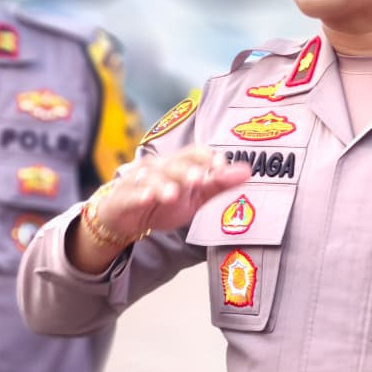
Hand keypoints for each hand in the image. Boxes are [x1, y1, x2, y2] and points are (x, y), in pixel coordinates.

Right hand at [69, 145, 250, 271]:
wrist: (125, 219)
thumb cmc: (162, 203)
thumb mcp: (195, 197)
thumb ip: (219, 184)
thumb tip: (248, 171)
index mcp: (178, 164)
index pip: (194, 153)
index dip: (207, 158)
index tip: (221, 167)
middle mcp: (159, 167)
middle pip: (174, 164)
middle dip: (187, 171)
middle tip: (200, 179)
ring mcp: (139, 180)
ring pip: (152, 178)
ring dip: (163, 185)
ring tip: (173, 194)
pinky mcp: (123, 196)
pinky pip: (132, 194)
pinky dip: (139, 195)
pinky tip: (147, 199)